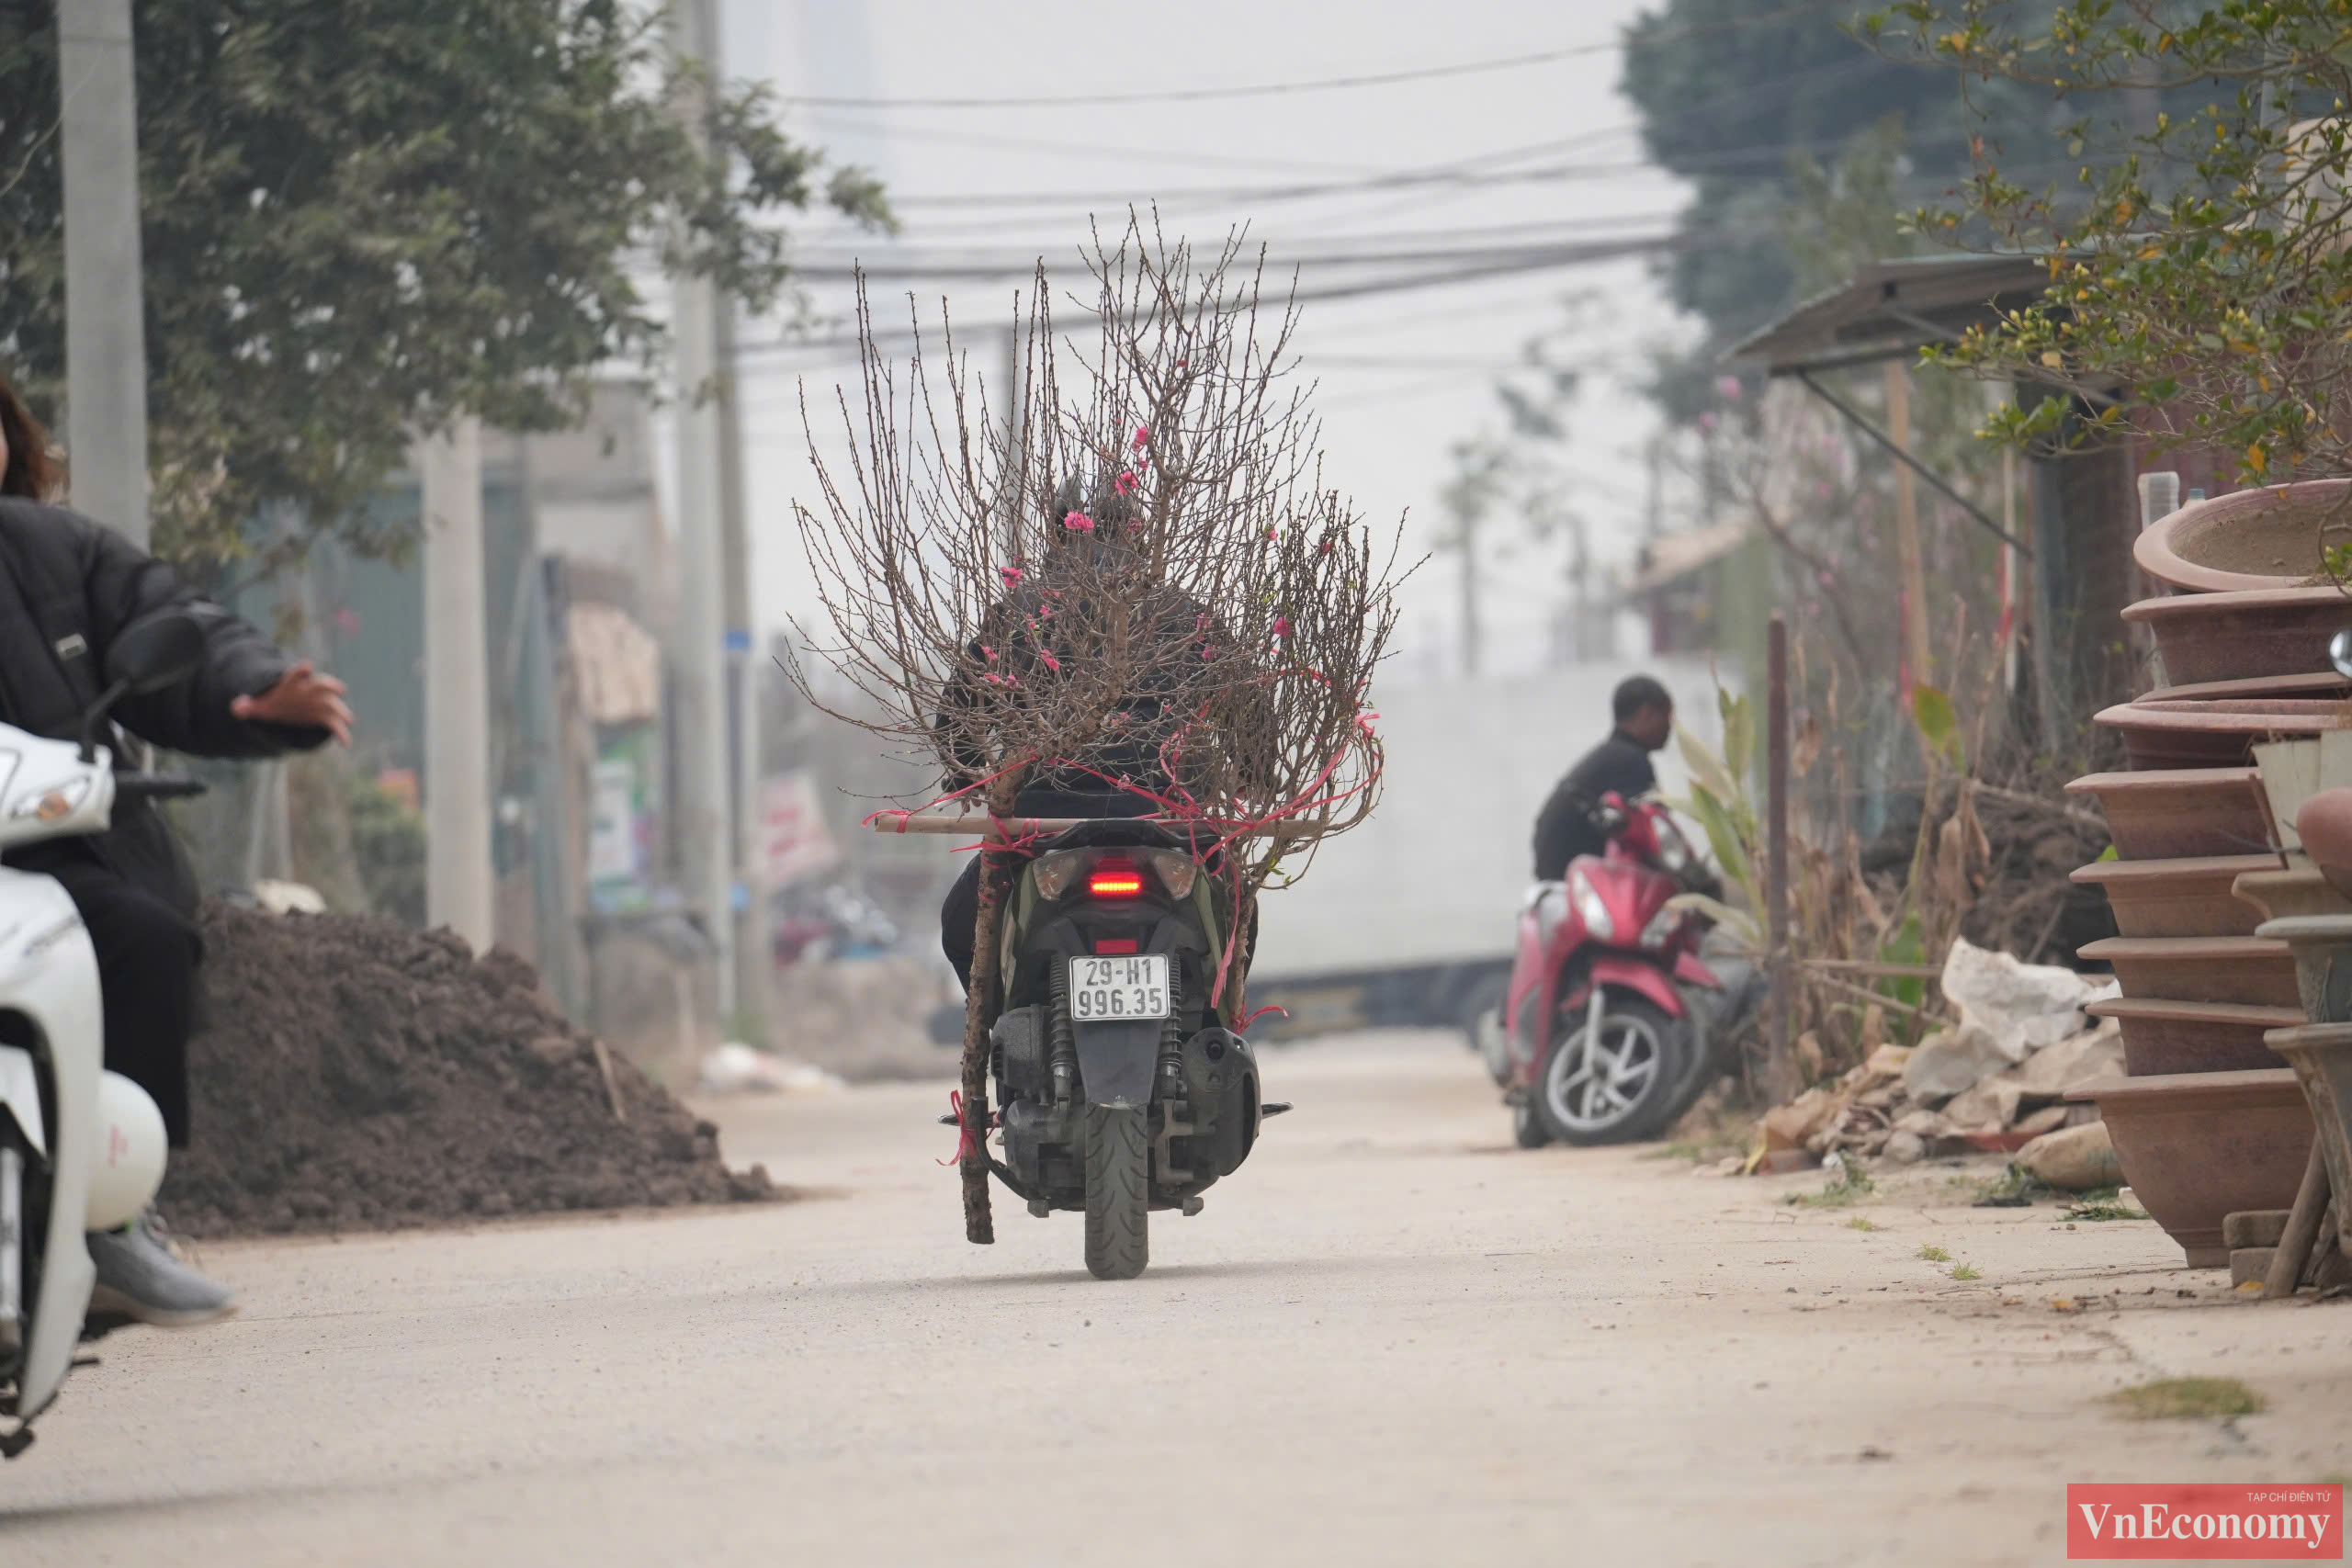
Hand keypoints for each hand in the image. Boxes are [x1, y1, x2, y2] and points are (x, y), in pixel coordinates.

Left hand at [231, 662, 351, 744]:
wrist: (286, 705)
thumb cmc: (272, 702)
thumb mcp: (258, 705)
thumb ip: (247, 706)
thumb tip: (237, 707)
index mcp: (293, 683)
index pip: (297, 675)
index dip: (302, 671)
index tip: (308, 666)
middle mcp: (311, 690)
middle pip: (322, 685)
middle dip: (331, 686)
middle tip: (340, 689)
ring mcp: (320, 703)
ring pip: (333, 705)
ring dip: (342, 711)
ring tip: (348, 719)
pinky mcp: (325, 716)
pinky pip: (335, 724)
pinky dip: (341, 732)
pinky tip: (345, 743)